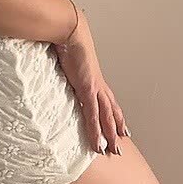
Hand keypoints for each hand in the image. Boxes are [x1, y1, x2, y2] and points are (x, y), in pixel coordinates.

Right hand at [52, 10, 128, 155]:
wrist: (70, 32)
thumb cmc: (67, 42)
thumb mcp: (67, 59)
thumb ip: (67, 69)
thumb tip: (61, 69)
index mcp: (94, 79)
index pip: (108, 101)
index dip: (115, 114)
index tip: (121, 127)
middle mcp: (98, 85)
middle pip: (111, 112)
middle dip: (116, 129)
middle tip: (121, 146)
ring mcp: (95, 88)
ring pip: (106, 118)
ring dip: (110, 135)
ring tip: (113, 151)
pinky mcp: (88, 90)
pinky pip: (93, 116)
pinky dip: (96, 132)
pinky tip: (97, 144)